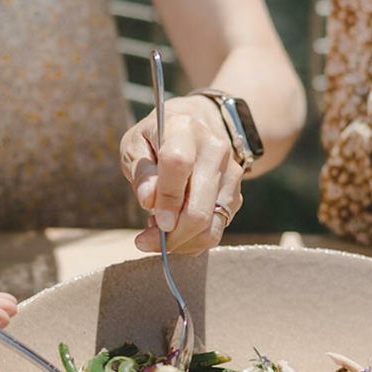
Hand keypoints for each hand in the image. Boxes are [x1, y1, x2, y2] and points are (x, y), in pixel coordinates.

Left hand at [120, 95, 243, 254]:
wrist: (195, 128)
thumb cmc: (156, 140)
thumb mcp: (135, 146)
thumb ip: (141, 172)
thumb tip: (149, 201)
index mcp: (185, 129)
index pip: (179, 165)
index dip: (166, 198)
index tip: (153, 222)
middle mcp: (215, 150)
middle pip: (199, 209)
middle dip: (171, 235)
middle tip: (146, 241)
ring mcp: (231, 174)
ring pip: (210, 227)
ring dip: (180, 242)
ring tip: (158, 233)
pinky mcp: (236, 195)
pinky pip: (215, 231)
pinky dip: (191, 241)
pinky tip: (175, 229)